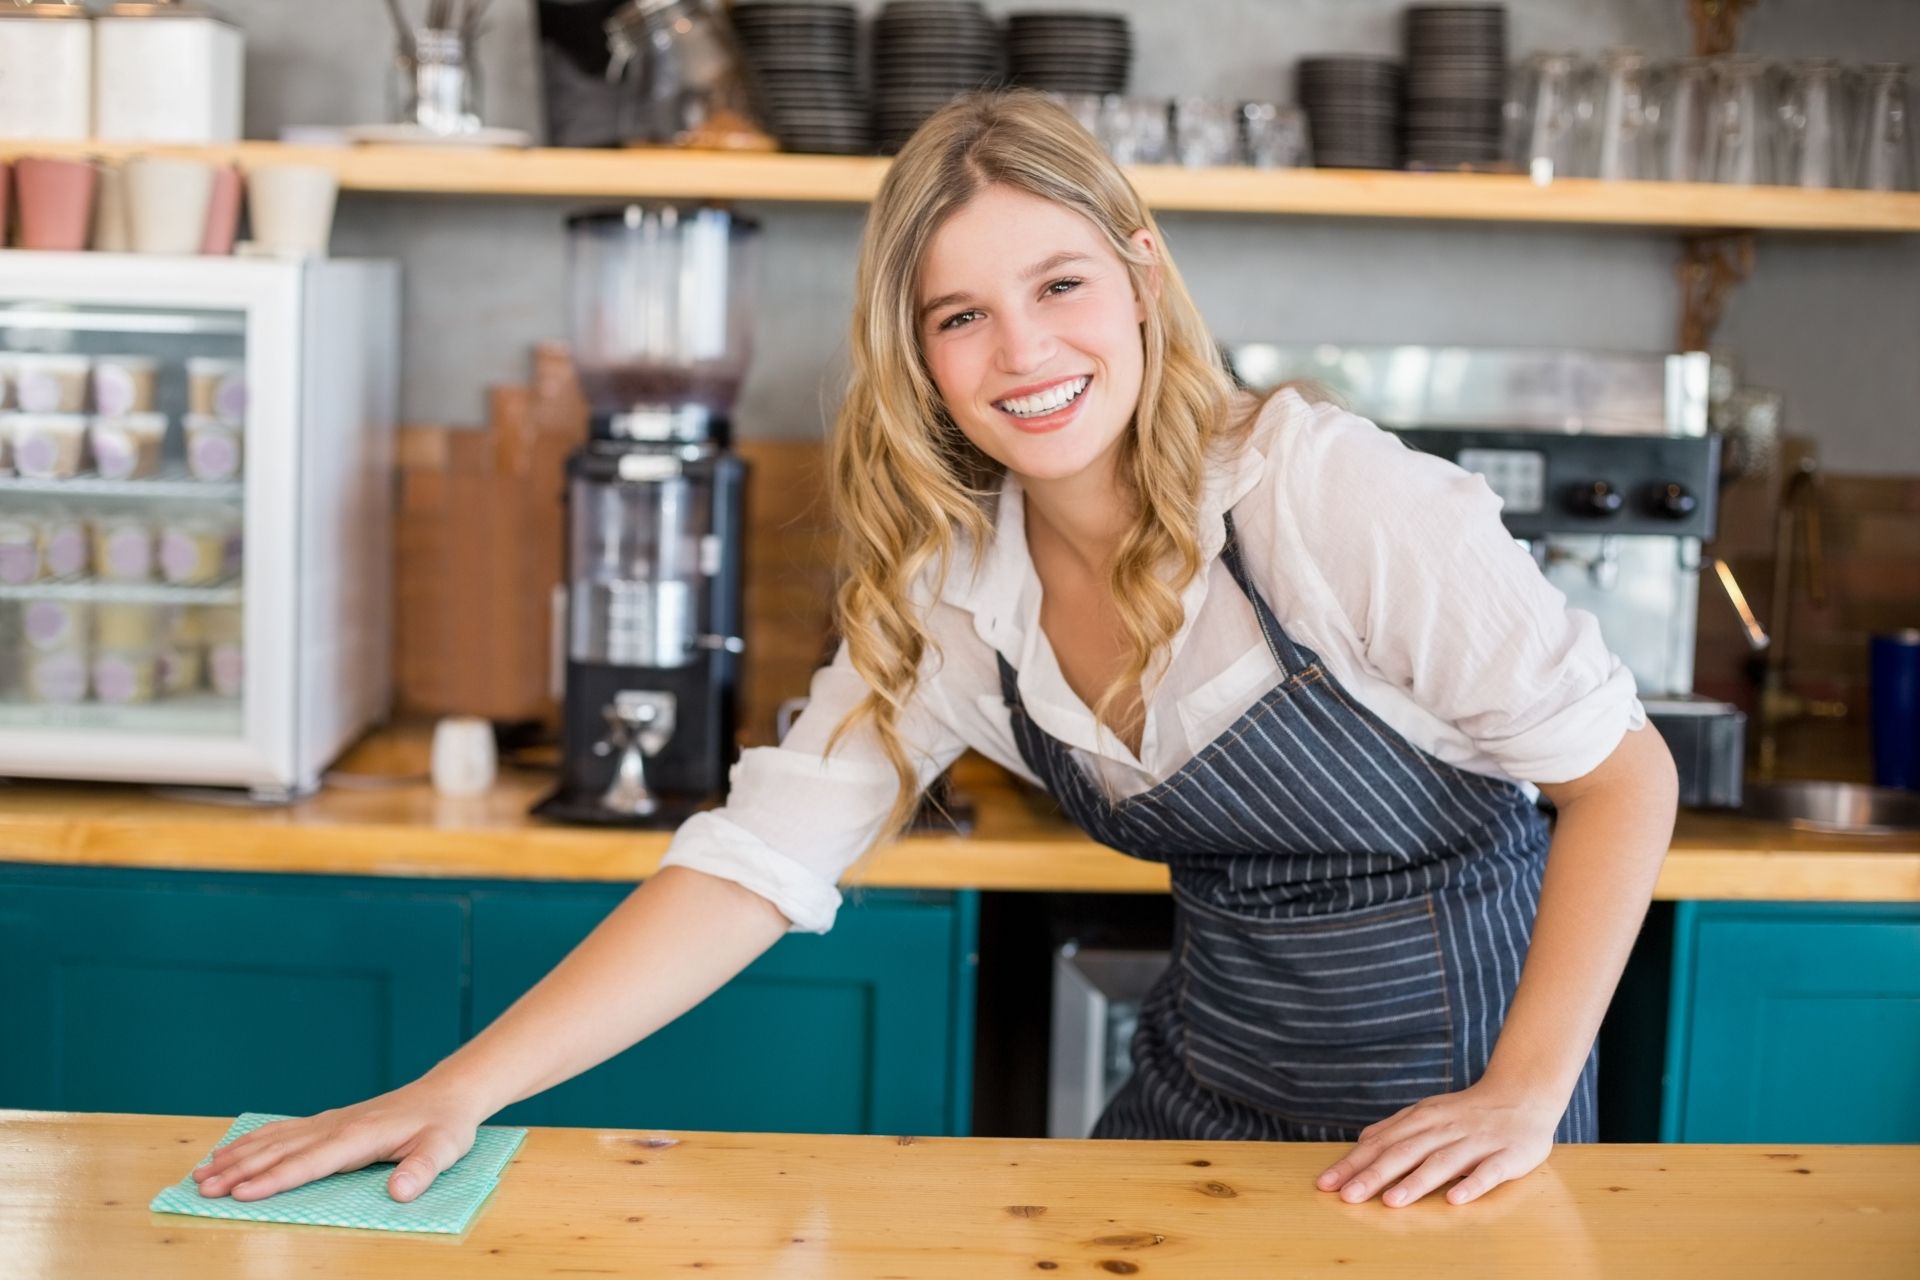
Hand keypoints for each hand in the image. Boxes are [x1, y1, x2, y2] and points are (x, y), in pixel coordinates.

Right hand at [190, 1075, 490, 1203]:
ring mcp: (329, 1122)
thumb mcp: (444, 1149)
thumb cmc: (445, 1125)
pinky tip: (230, 1150)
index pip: (309, 1162)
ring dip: (236, 1156)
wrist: (446, 1094)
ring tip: (200, 1173)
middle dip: (239, 1170)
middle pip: (279, 1151)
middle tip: (201, 1189)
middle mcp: (336, 1126)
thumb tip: (399, 1192)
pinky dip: (253, 1141)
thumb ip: (423, 1170)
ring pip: (274, 1139)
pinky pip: (283, 1131)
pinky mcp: (328, 1123)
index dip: (274, 1179)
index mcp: (359, 1136)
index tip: (240, 1193)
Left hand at [1314, 1080, 1561, 1207]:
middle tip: (1347, 1197)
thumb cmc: (1468, 1111)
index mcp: (1422, 1119)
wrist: (1523, 1094)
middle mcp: (1445, 1128)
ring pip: (1442, 1162)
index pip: (1381, 1143)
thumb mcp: (1427, 1113)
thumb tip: (1359, 1145)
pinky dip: (1472, 1186)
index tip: (1326, 1183)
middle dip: (1374, 1175)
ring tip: (1391, 1201)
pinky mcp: (1507, 1155)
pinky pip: (1489, 1172)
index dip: (1353, 1164)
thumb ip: (1396, 1129)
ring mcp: (1476, 1142)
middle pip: (1404, 1152)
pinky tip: (1456, 1200)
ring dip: (1416, 1182)